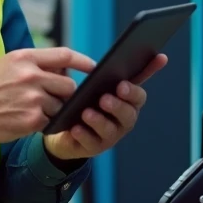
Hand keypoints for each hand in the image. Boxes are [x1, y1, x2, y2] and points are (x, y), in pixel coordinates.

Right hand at [0, 48, 95, 144]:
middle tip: (53, 98)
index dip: (83, 61)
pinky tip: (29, 120)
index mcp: (25, 58)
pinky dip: (45, 123)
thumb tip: (63, 69)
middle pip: (68, 84)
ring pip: (61, 105)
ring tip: (33, 110)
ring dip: (54, 110)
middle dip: (65, 93)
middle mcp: (31, 76)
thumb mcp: (6, 65)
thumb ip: (35, 65)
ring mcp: (33, 98)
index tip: (94, 67)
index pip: (65, 55)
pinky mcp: (32, 120)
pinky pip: (51, 121)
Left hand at [43, 53, 168, 161]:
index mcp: (126, 101)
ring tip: (86, 113)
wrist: (64, 128)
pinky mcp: (94, 147)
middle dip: (118, 106)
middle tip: (104, 98)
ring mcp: (110, 135)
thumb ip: (100, 72)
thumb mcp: (91, 84)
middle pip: (128, 114)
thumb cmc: (84, 100)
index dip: (135, 90)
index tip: (121, 85)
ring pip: (110, 130)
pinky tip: (75, 128)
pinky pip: (91, 143)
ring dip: (99, 121)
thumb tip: (107, 55)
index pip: (138, 94)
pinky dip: (84, 135)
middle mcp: (123, 120)